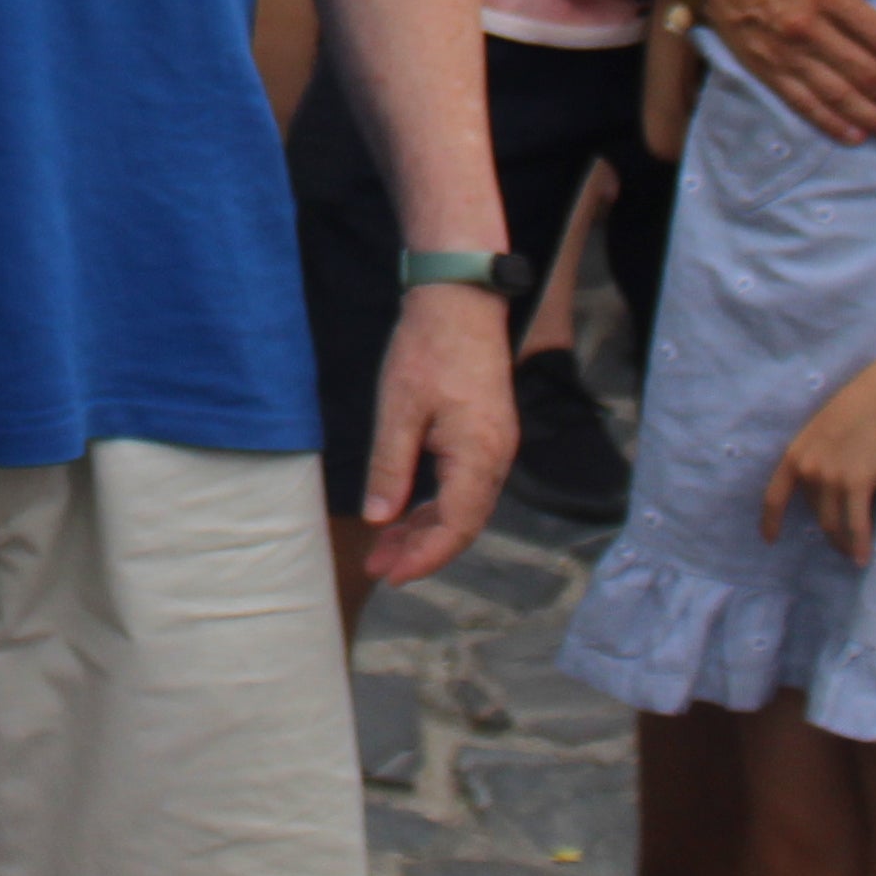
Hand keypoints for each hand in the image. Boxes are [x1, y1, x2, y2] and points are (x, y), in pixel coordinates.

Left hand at [352, 285, 518, 585]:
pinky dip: (437, 504)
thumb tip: (378, 518)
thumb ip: (389, 468)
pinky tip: (408, 510)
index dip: (424, 557)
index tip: (391, 574)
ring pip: (464, 506)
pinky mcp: (488, 434)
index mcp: (479, 456)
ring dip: (427, 529)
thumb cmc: (427, 349)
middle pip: (463, 523)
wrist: (461, 301)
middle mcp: (497, 458)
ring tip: (386, 545)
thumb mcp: (398, 409)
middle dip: (421, 550)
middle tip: (379, 567)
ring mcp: (496, 446)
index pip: (456, 527)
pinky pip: (466, 485)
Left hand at [761, 372, 875, 563]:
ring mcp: (831, 476)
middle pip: (816, 514)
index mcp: (794, 455)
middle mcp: (808, 469)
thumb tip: (819, 493)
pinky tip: (863, 559)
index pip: (774, 496)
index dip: (770, 521)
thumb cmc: (852, 412)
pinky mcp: (857, 482)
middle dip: (829, 533)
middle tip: (841, 545)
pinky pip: (857, 524)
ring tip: (852, 555)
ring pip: (834, 525)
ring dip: (844, 545)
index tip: (770, 539)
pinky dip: (860, 545)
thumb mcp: (818, 434)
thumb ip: (814, 461)